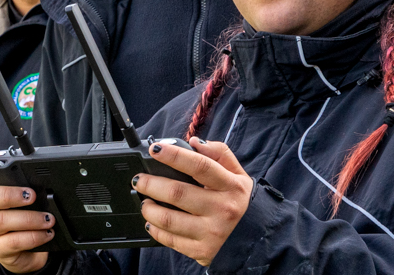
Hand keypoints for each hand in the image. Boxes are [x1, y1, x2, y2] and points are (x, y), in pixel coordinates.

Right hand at [0, 148, 52, 273]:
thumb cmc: (21, 219)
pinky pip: (14, 242)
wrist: (22, 253)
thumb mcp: (21, 200)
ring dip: (30, 219)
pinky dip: (34, 237)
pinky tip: (46, 234)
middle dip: (10, 195)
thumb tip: (44, 179)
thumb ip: (25, 187)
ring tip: (48, 219)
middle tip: (31, 195)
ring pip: (2, 221)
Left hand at [133, 138, 252, 266]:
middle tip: (139, 180)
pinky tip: (151, 222)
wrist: (254, 236)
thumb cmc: (238, 200)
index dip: (174, 155)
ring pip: (168, 219)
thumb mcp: (237, 173)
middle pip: (177, 193)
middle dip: (151, 184)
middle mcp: (222, 210)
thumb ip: (218, 152)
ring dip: (148, 208)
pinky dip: (154, 229)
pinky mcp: (202, 250)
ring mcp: (212, 232)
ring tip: (144, 201)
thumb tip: (194, 142)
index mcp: (230, 186)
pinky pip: (170, 240)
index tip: (154, 149)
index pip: (199, 166)